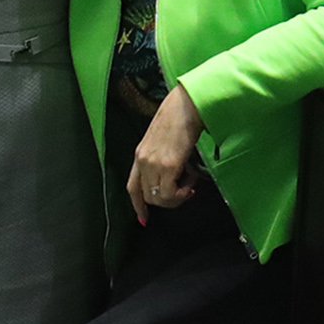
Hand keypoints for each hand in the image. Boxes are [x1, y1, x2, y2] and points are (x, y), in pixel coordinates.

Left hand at [126, 83, 204, 223]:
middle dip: (168, 200)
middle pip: (147, 197)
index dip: (138, 206)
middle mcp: (143, 160)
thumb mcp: (165, 140)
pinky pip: (170, 193)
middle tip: (185, 190)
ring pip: (159, 199)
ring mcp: (154, 163)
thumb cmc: (180, 117)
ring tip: (190, 182)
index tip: (144, 219)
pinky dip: (182, 194)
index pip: (132, 187)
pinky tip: (191, 182)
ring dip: (177, 197)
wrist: (187, 104)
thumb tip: (177, 175)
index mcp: (140, 154)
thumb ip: (164, 157)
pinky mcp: (168, 164)